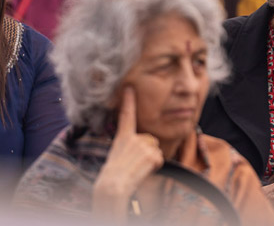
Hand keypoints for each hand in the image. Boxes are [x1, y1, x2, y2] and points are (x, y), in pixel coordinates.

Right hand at [92, 87, 163, 218]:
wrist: (113, 186)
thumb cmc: (113, 176)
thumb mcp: (118, 156)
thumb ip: (130, 147)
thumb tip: (144, 147)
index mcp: (122, 137)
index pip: (126, 115)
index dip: (128, 101)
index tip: (129, 87)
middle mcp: (132, 138)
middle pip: (151, 140)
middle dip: (149, 151)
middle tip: (135, 164)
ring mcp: (142, 145)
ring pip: (156, 150)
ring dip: (151, 160)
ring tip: (138, 169)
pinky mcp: (150, 154)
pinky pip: (159, 159)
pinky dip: (155, 167)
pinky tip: (143, 172)